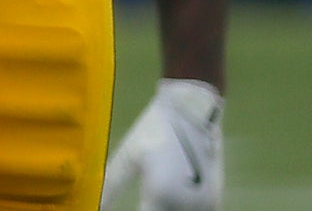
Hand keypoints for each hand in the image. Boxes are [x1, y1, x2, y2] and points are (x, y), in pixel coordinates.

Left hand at [103, 79, 222, 210]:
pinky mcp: (215, 200)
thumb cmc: (154, 130)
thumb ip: (110, 185)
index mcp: (159, 197)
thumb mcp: (128, 156)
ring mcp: (204, 205)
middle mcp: (185, 207)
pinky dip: (181, 210)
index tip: (127, 208)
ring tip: (154, 196)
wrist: (191, 111)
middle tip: (143, 201)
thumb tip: (97, 205)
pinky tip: (169, 201)